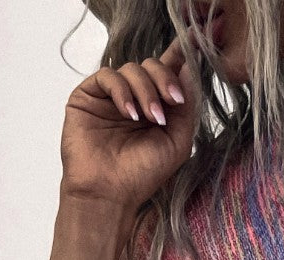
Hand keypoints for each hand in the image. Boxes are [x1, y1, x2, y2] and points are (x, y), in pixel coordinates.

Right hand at [60, 39, 200, 213]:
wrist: (108, 194)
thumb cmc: (142, 175)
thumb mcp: (177, 142)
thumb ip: (187, 106)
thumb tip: (190, 66)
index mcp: (156, 106)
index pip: (168, 71)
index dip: (180, 54)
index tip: (195, 40)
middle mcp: (134, 97)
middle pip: (152, 64)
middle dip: (165, 79)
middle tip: (172, 101)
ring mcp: (111, 96)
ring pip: (132, 68)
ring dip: (146, 90)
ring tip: (149, 118)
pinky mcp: (88, 95)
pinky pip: (108, 76)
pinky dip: (122, 91)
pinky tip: (129, 114)